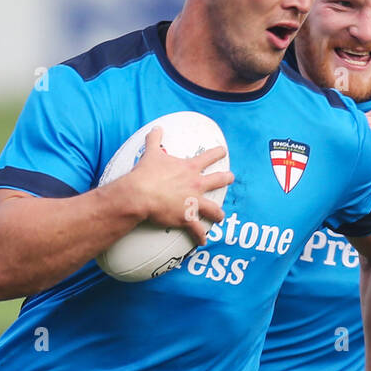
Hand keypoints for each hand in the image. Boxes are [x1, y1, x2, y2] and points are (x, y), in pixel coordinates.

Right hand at [127, 128, 233, 245]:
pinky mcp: (187, 218)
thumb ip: (155, 140)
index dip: (217, 153)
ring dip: (218, 214)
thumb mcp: (151, 153)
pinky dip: (200, 237)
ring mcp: (193, 202)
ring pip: (214, 209)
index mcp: (189, 168)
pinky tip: (202, 241)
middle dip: (226, 178)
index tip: (223, 151)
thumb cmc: (146, 174)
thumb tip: (156, 129)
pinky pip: (197, 230)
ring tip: (220, 217)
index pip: (209, 157)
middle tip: (230, 178)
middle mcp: (196, 184)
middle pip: (219, 180)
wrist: (140, 194)